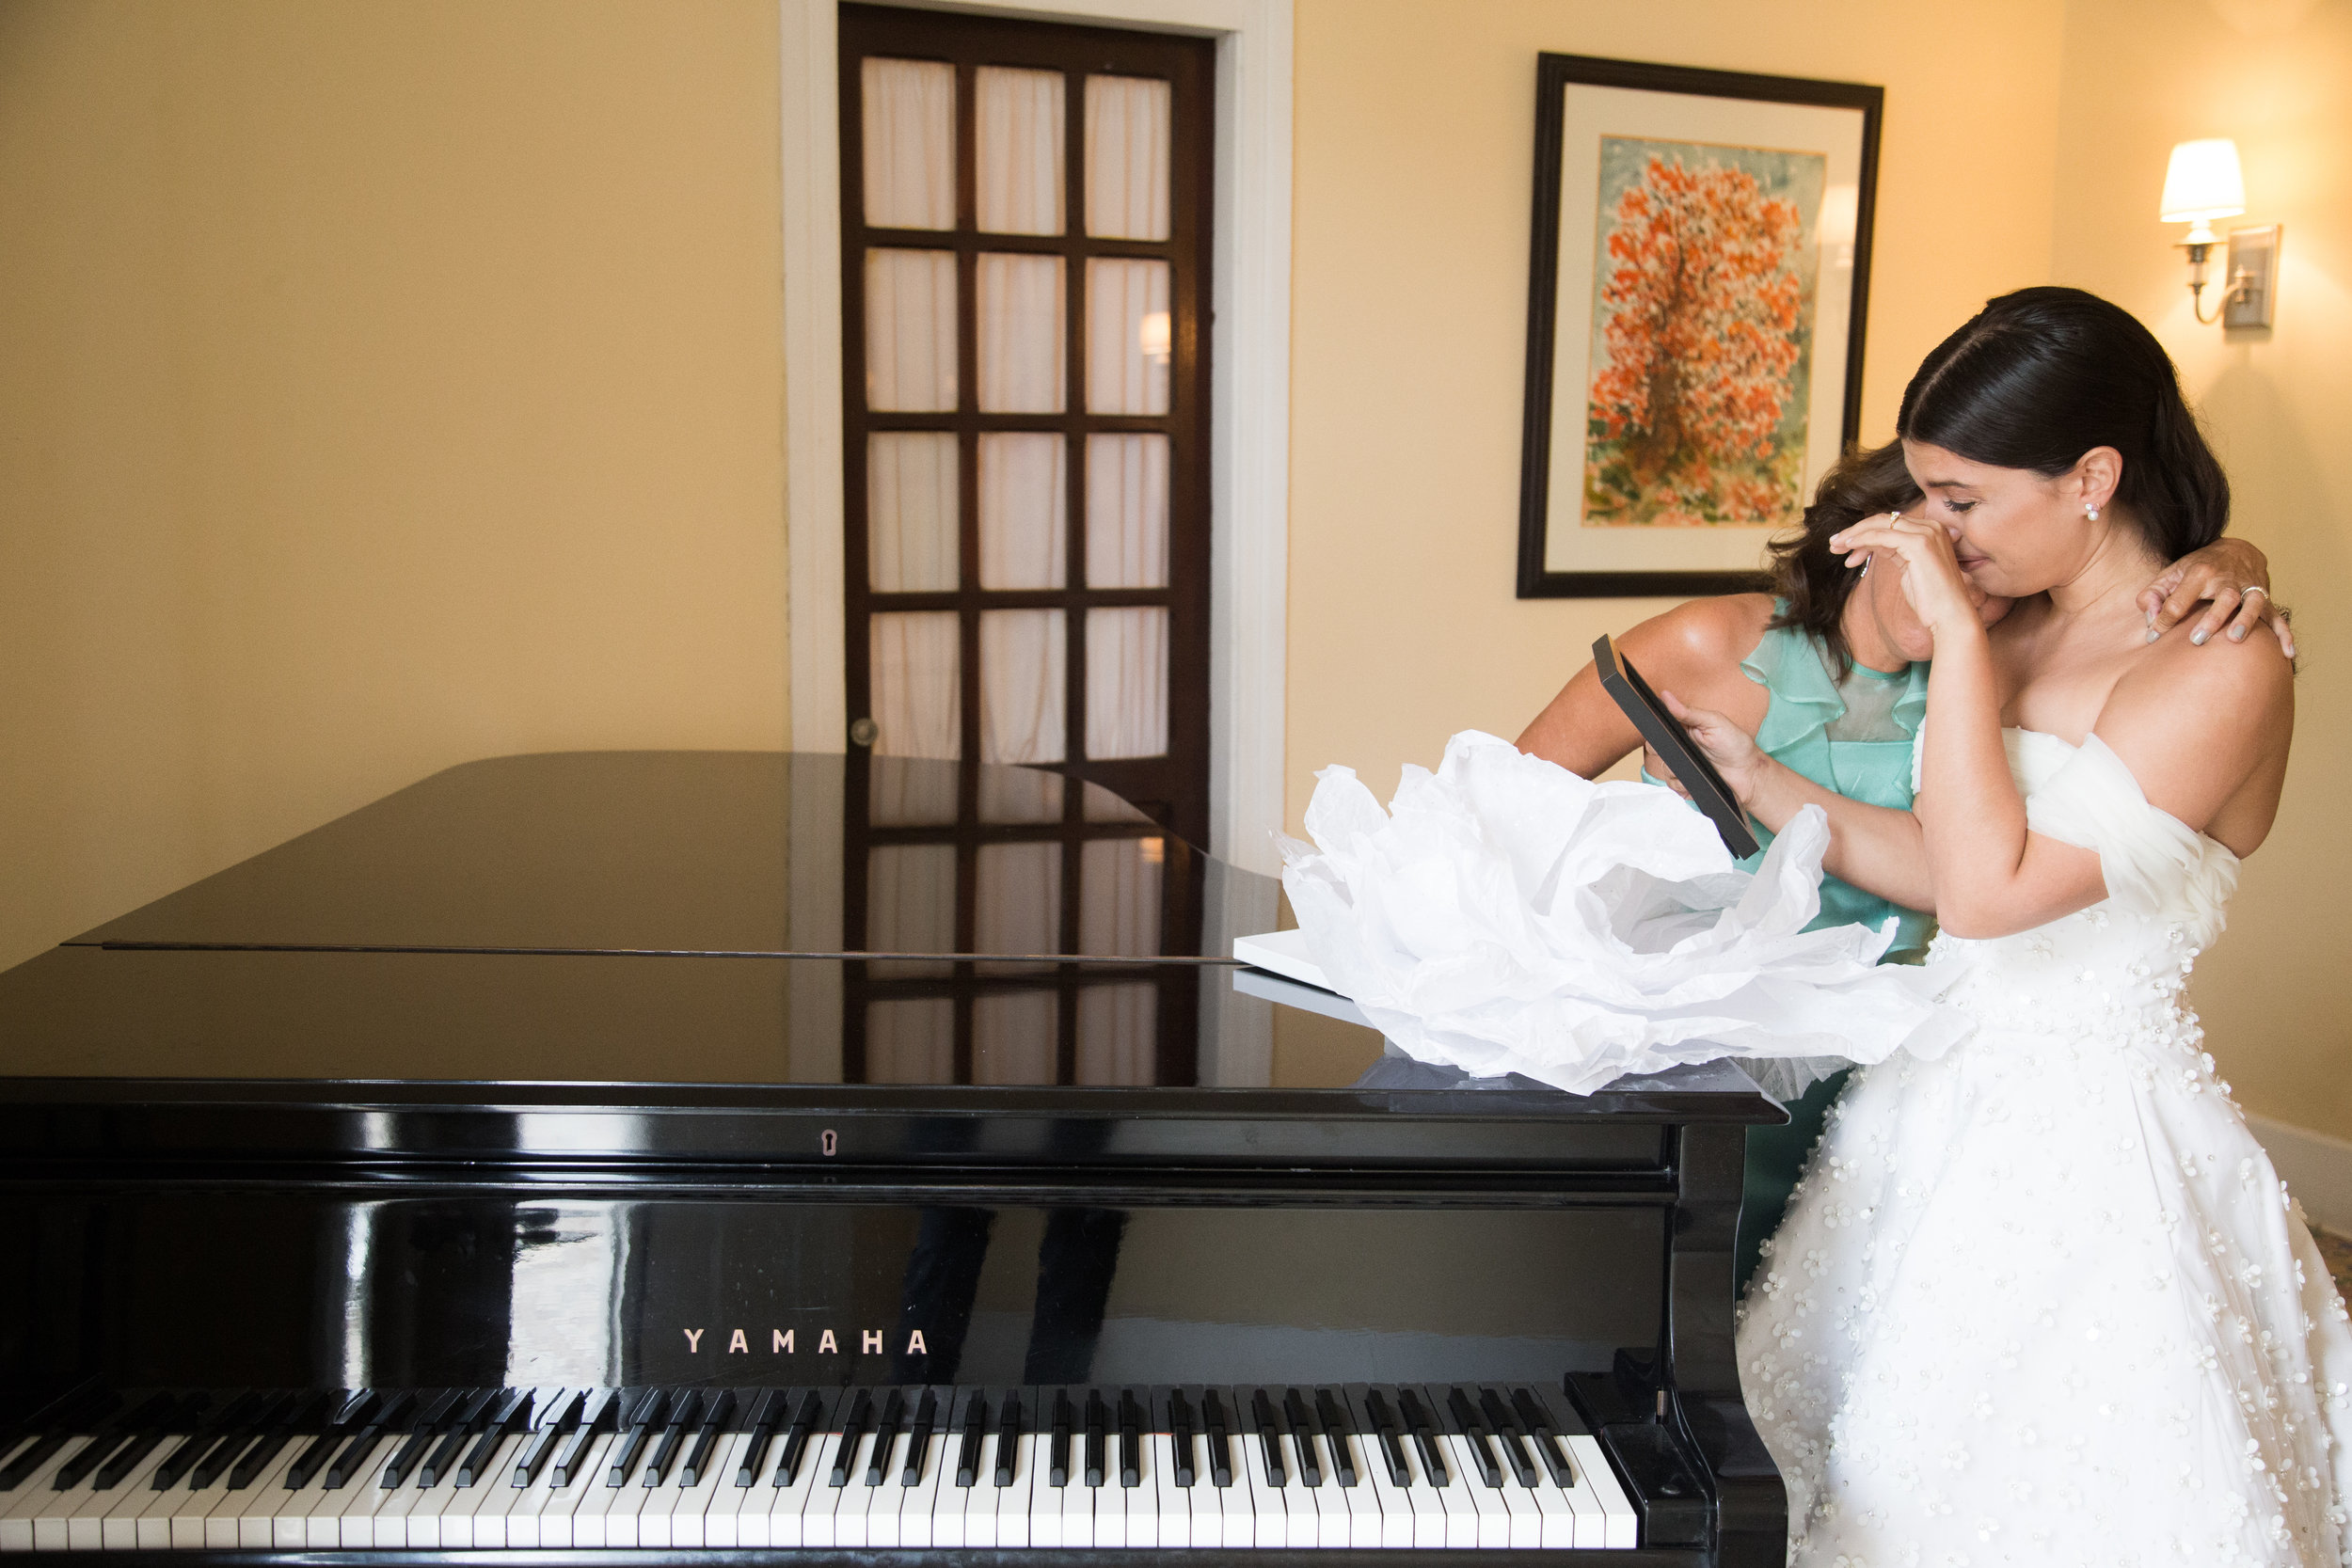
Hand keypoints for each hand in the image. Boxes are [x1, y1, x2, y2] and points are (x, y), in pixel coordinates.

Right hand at [1656, 690, 1773, 809]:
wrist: (1748, 774)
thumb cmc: (1736, 744)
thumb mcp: (1713, 722)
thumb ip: (1688, 711)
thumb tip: (1665, 696)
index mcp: (1685, 728)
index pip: (1659, 728)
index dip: (1656, 731)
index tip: (1662, 735)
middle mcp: (1681, 746)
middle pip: (1656, 750)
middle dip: (1665, 753)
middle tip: (1684, 753)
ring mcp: (1682, 765)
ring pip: (1664, 769)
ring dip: (1678, 771)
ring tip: (1697, 768)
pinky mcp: (1685, 781)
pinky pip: (1672, 785)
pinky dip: (1682, 786)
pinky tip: (1696, 781)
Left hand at [1828, 512, 1982, 640]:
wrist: (1950, 616)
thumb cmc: (1931, 600)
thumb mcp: (1909, 569)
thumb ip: (1896, 552)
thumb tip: (1872, 546)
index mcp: (1932, 531)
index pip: (1892, 524)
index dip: (1866, 533)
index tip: (1846, 547)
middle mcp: (1932, 527)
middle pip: (1884, 520)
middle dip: (1856, 530)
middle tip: (1834, 543)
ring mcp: (1926, 533)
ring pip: (1880, 525)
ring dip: (1853, 535)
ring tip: (1835, 547)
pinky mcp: (1918, 544)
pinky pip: (1881, 536)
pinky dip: (1861, 540)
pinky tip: (1848, 548)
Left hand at [2137, 537, 2293, 654]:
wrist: (2236, 549)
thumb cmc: (2197, 568)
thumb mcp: (2170, 574)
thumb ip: (2153, 594)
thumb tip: (2151, 617)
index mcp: (2200, 573)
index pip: (2180, 599)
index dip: (2165, 619)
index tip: (2154, 637)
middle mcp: (2227, 579)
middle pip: (2223, 598)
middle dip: (2212, 618)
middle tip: (2197, 639)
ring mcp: (2249, 588)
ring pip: (2252, 603)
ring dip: (2245, 620)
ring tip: (2235, 639)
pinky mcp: (2265, 598)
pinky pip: (2277, 617)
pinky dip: (2283, 633)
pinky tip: (2287, 652)